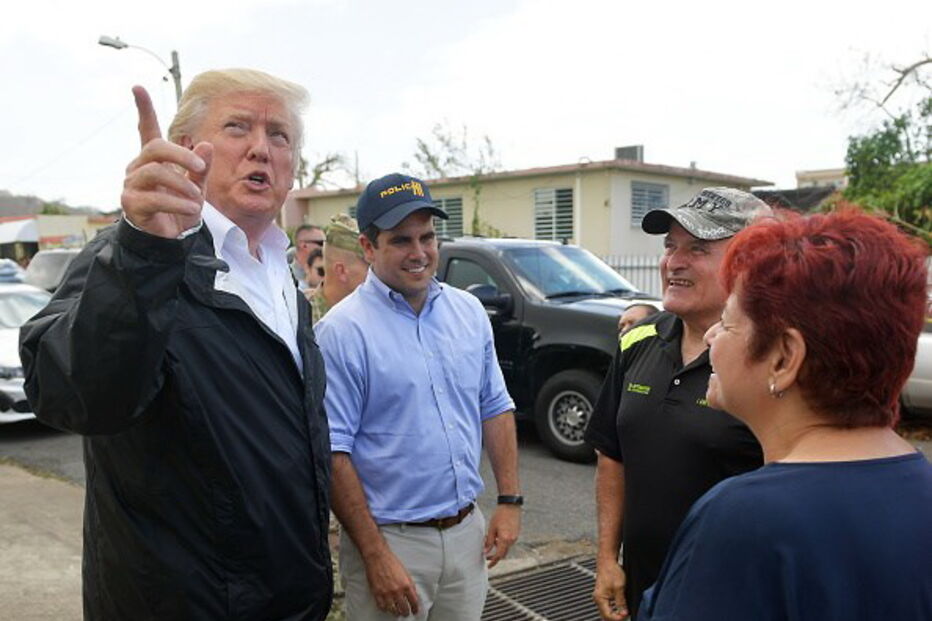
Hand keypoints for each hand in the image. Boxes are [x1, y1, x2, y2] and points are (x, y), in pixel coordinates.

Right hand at [121, 86, 212, 238]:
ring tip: (197, 199)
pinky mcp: (131, 204)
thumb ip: (200, 167)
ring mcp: (131, 185)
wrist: (171, 240)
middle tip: (199, 166)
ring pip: (155, 172)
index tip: (137, 87)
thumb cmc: (181, 209)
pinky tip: (190, 209)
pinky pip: (154, 197)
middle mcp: (138, 168)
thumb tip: (207, 145)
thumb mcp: (197, 186)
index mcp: (153, 160)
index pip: (146, 130)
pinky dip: (177, 202)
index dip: (143, 109)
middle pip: (156, 148)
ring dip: (181, 183)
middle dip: (181, 154)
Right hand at [363, 546, 419, 616]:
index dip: (415, 608)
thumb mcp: (406, 573)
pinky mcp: (377, 593)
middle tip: (406, 613)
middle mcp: (397, 590)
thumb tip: (413, 595)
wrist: (378, 557)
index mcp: (406, 585)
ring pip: (393, 610)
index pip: (414, 602)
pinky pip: (382, 607)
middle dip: (406, 612)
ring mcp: (387, 593)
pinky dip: (385, 609)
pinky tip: (387, 608)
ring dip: (396, 612)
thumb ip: (410, 585)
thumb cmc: (391, 563)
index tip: (415, 611)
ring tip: (397, 612)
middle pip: (404, 608)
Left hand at [484, 504, 520, 567]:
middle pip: (503, 553)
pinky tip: (496, 536)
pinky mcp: (516, 533)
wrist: (511, 504)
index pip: (499, 555)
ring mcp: (515, 537)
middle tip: (487, 556)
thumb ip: (489, 541)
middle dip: (495, 556)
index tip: (488, 566)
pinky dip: (502, 543)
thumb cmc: (500, 515)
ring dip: (498, 548)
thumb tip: (485, 552)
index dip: (493, 561)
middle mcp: (512, 540)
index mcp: (505, 539)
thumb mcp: (492, 528)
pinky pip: (509, 542)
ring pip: (506, 547)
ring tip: (489, 541)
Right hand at [593, 560, 627, 619]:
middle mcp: (598, 599)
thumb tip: (624, 613)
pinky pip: (607, 607)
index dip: (618, 618)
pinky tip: (620, 609)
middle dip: (616, 618)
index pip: (608, 615)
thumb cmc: (611, 571)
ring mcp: (600, 597)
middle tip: (626, 616)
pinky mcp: (603, 595)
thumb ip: (621, 602)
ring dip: (615, 615)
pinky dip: (614, 610)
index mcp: (600, 598)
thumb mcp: (619, 587)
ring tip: (624, 613)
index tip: (626, 616)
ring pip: (607, 612)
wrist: (607, 560)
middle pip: (606, 616)